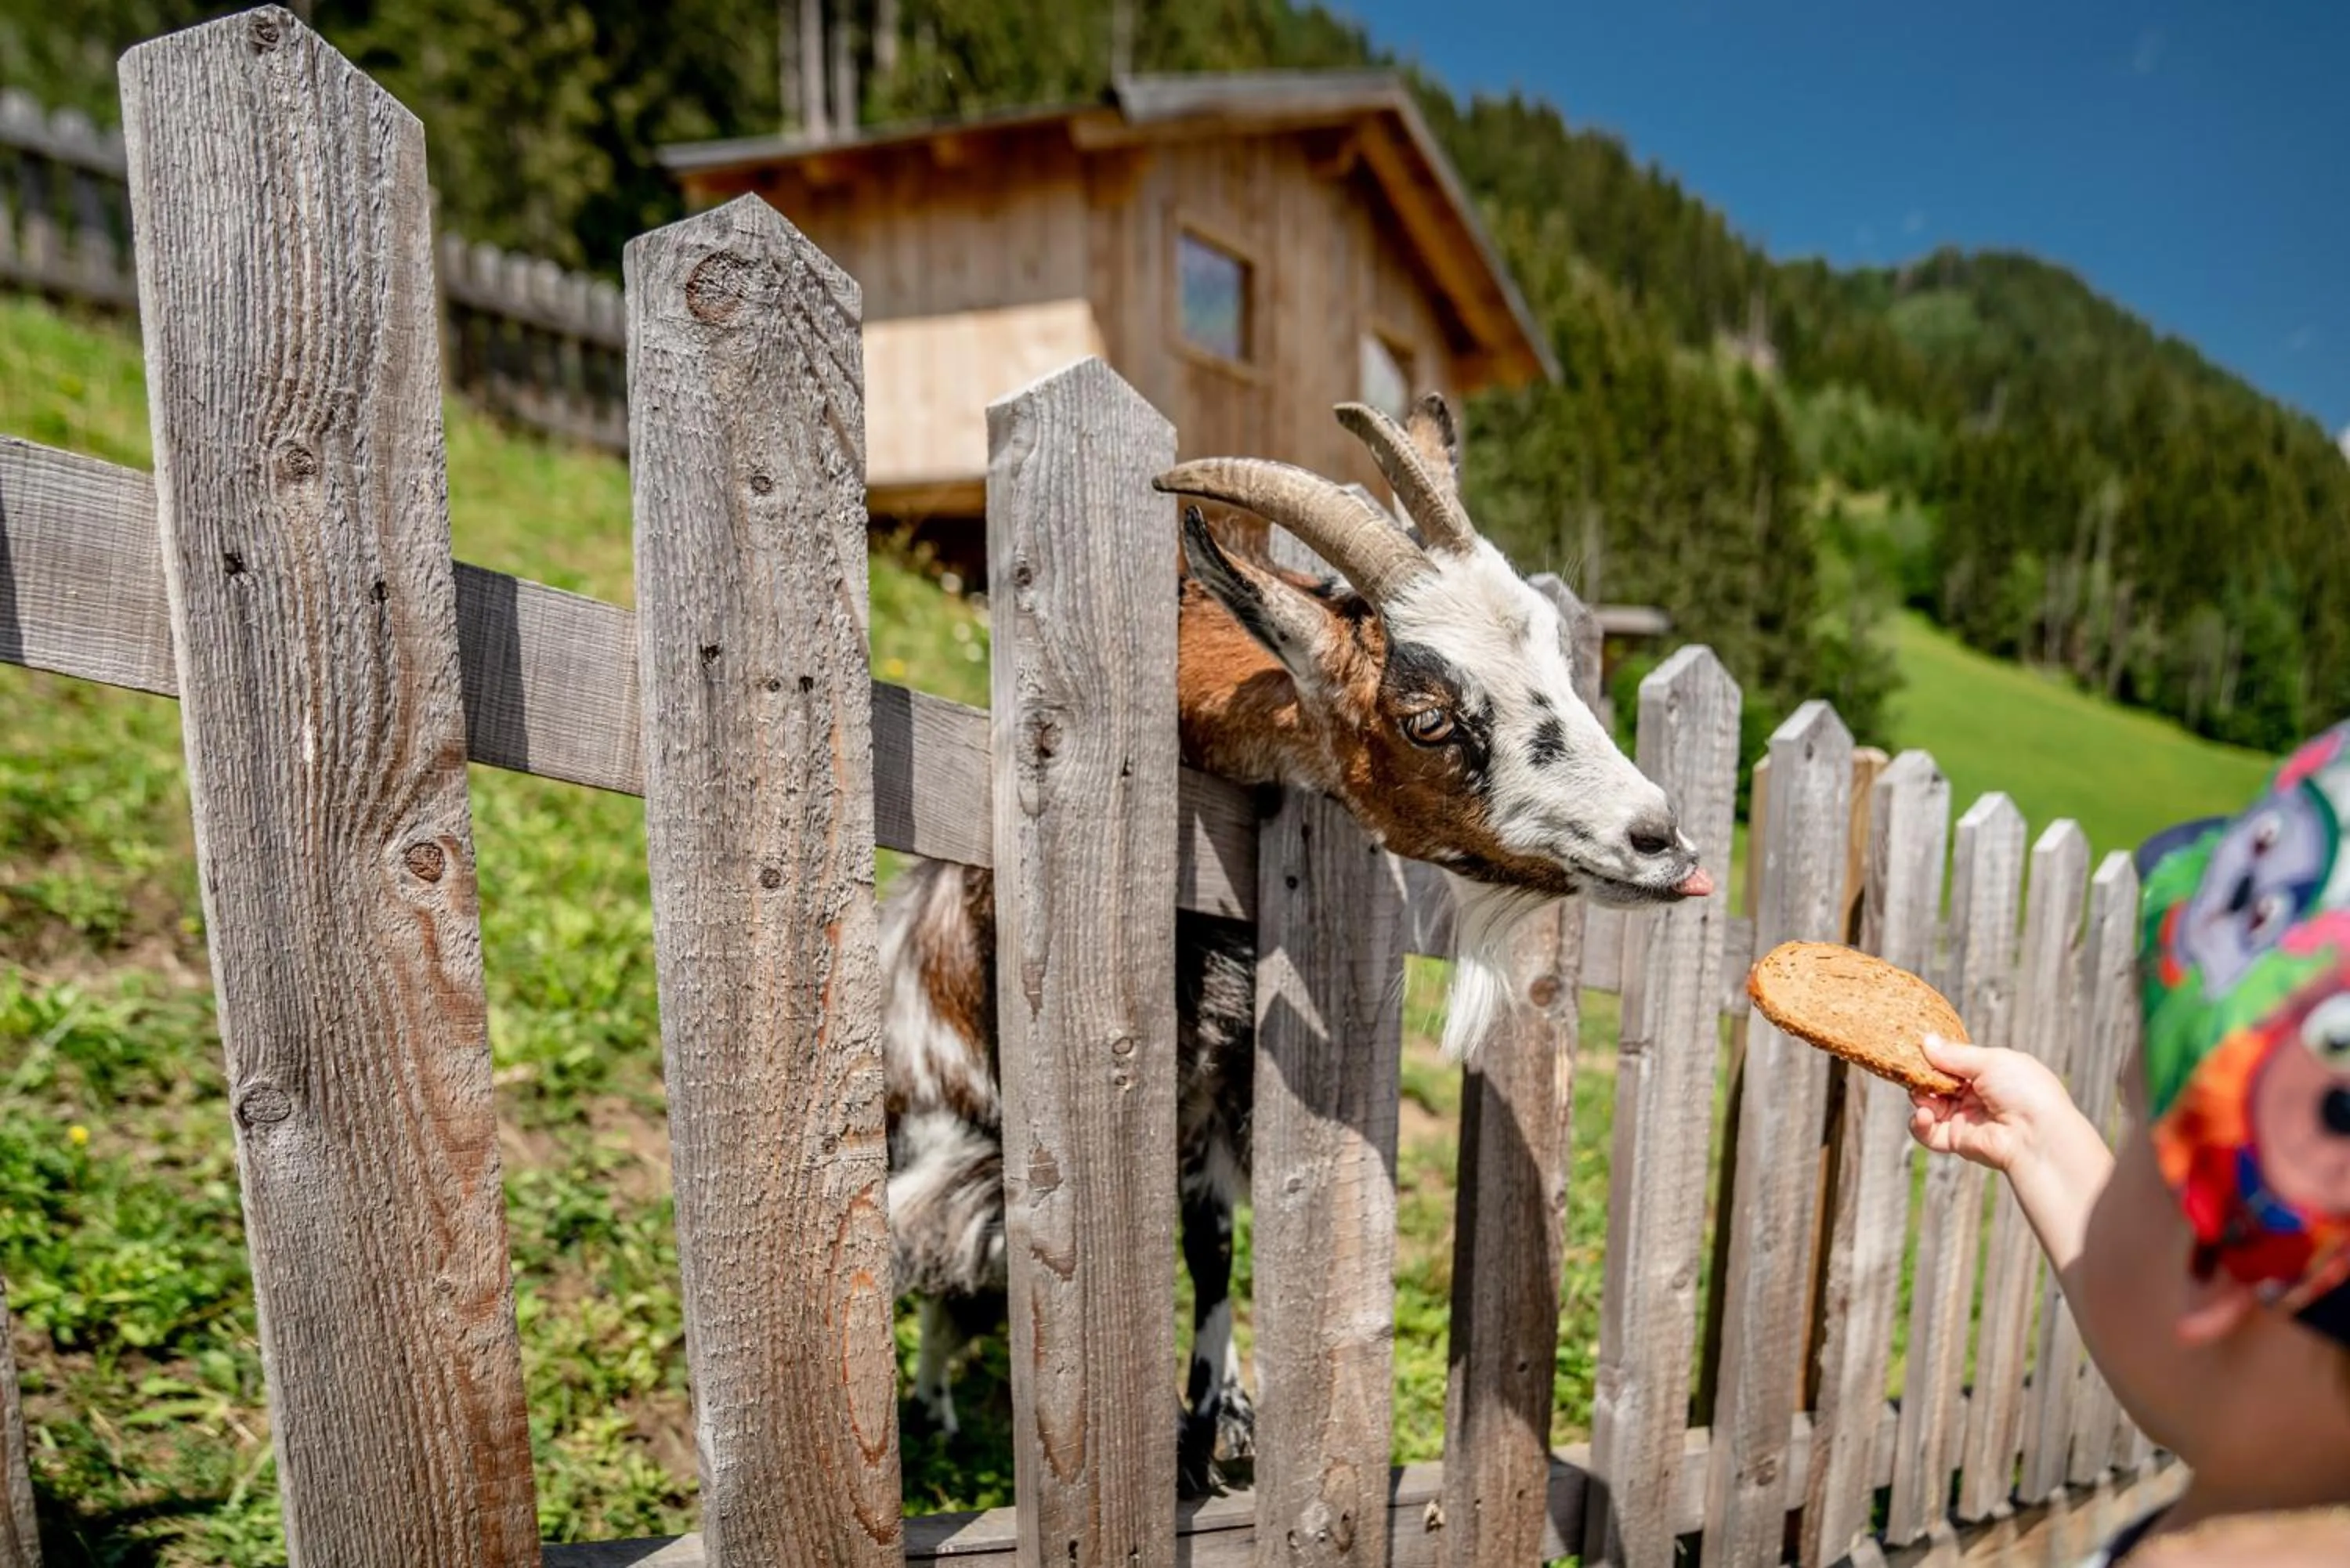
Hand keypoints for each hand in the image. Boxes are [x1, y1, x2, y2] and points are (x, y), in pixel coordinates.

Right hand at [1906, 1036, 2079, 1174]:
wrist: (2038, 1136)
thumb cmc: (2025, 1092)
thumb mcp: (1991, 1061)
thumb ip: (1955, 1054)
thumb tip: (1927, 1041)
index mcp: (1992, 1073)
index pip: (1955, 1061)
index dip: (1936, 1055)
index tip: (1915, 1047)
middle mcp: (1978, 1095)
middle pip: (1938, 1082)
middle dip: (1923, 1076)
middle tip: (1909, 1070)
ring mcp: (1968, 1118)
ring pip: (1930, 1105)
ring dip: (1920, 1098)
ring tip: (1921, 1096)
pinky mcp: (1959, 1140)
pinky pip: (1929, 1133)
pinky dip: (1920, 1124)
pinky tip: (1924, 1116)